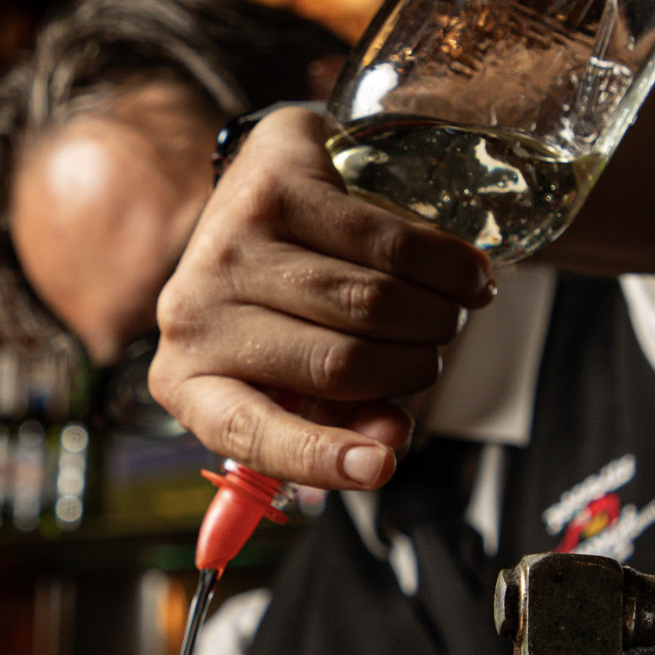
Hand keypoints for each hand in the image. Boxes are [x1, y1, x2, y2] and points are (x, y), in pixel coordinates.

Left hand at [150, 107, 494, 489]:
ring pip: (371, 303)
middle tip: (436, 349)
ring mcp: (229, 248)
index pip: (247, 431)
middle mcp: (192, 316)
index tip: (381, 467)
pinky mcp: (276, 191)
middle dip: (415, 365)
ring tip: (449, 313)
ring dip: (435, 316)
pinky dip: (445, 266)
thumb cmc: (281, 300)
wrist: (259, 188)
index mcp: (187, 380)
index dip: (319, 456)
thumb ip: (345, 419)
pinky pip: (388, 244)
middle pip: (340, 364)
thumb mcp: (299, 375)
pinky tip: (467, 275)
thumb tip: (389, 441)